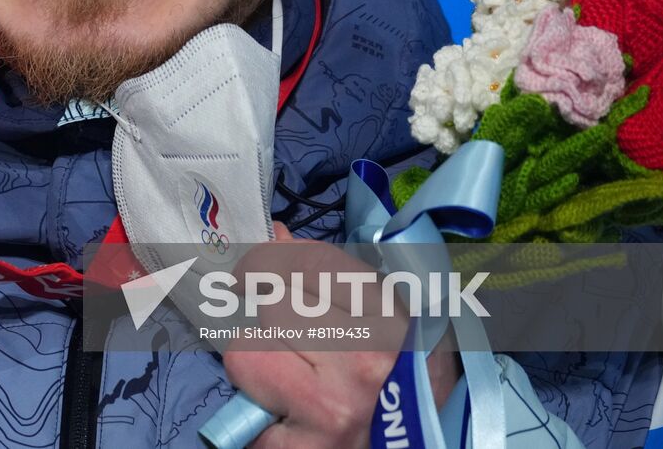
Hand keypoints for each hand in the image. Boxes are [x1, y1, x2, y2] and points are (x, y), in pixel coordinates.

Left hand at [221, 223, 459, 447]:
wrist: (419, 442)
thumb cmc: (402, 375)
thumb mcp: (384, 315)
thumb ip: (329, 272)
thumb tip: (275, 235)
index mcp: (390, 318)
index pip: (310, 263)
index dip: (267, 257)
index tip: (251, 268)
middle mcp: (363, 359)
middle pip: (272, 305)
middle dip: (272, 318)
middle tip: (295, 341)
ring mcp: (332, 407)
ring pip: (246, 351)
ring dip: (257, 360)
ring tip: (292, 377)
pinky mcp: (304, 448)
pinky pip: (243, 407)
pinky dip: (255, 408)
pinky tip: (284, 412)